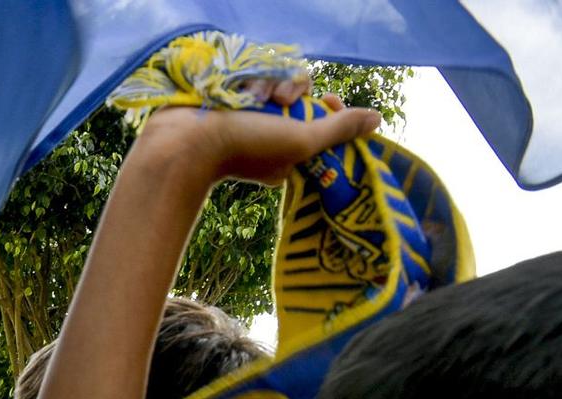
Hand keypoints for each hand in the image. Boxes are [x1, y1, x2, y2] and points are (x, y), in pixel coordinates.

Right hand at [137, 87, 379, 187]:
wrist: (184, 142)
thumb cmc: (245, 147)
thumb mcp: (301, 140)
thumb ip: (338, 129)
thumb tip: (377, 120)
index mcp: (288, 155)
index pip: (322, 125)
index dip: (330, 111)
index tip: (327, 102)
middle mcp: (269, 136)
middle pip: (301, 101)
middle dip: (296, 95)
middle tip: (284, 102)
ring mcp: (247, 118)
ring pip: (277, 86)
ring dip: (271, 86)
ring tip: (256, 98)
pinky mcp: (230, 102)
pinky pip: (252, 81)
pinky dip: (249, 83)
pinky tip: (239, 92)